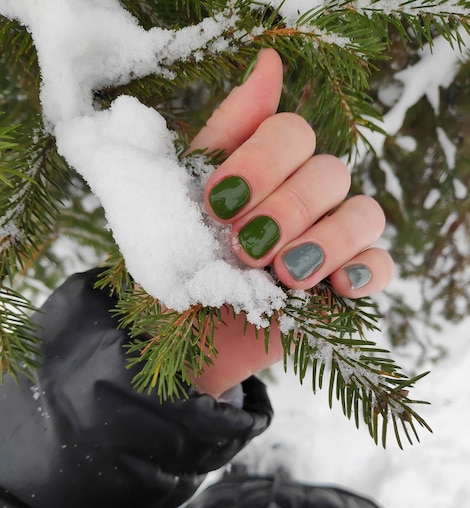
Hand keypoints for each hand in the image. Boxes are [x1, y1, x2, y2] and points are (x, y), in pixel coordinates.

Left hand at [189, 49, 393, 396]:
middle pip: (329, 171)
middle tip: (243, 247)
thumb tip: (270, 60)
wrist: (180, 337)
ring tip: (284, 274)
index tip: (216, 203)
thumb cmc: (178, 263)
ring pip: (364, 213)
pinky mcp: (343, 285)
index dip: (259, 161)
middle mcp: (302, 196)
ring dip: (324, 240)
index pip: (291, 131)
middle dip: (285, 209)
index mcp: (264, 168)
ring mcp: (327, 240)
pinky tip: (334, 287)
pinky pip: (381, 265)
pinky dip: (365, 271)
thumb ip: (223, 134)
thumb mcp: (181, 195)